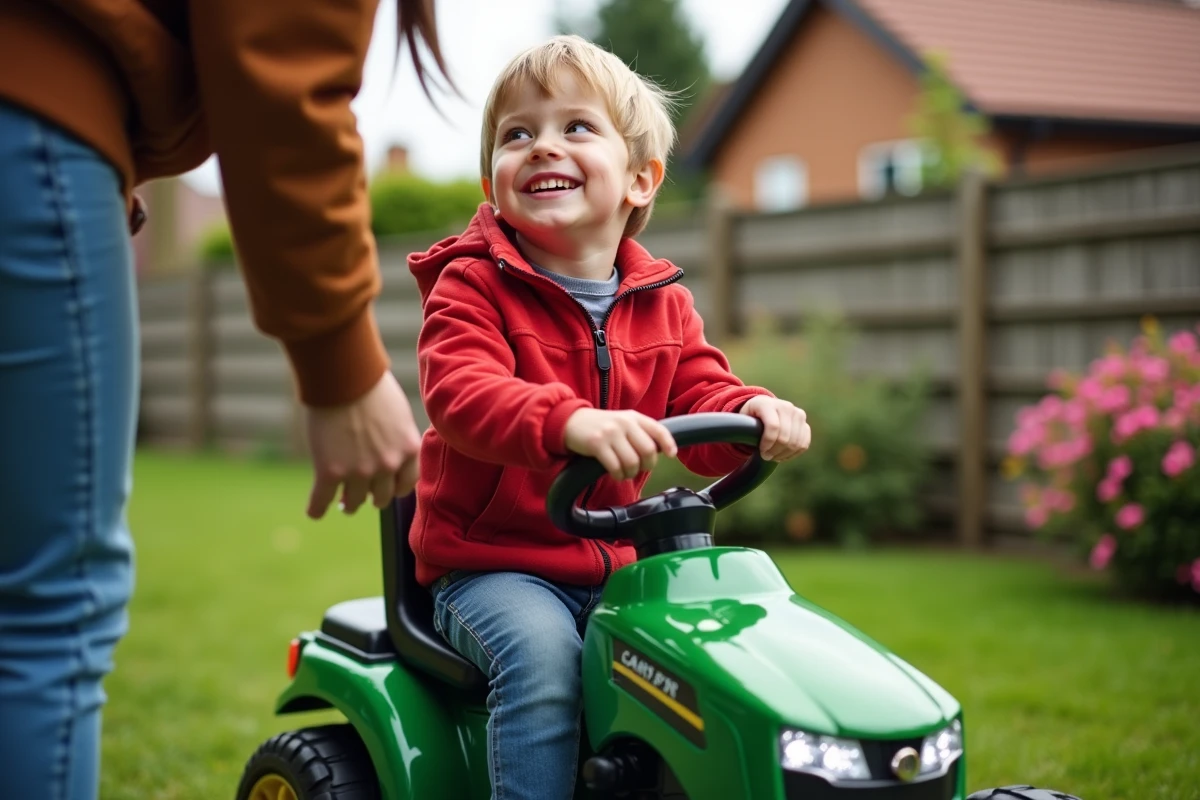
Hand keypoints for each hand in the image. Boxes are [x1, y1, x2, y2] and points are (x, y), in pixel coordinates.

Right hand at [304, 371, 421, 517]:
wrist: (343, 376)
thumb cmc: (371, 386)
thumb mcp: (398, 414)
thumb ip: (398, 438)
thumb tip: (392, 450)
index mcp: (408, 451)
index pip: (406, 485)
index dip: (394, 487)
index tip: (386, 487)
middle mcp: (386, 466)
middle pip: (380, 497)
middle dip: (371, 496)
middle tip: (361, 493)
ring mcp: (358, 472)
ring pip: (353, 503)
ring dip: (347, 503)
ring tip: (342, 501)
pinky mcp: (329, 472)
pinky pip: (321, 501)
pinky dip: (317, 509)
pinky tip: (314, 512)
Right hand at [564, 408, 677, 480]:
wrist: (570, 421)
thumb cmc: (601, 426)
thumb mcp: (622, 422)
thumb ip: (640, 432)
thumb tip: (661, 451)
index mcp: (634, 417)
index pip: (659, 430)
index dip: (668, 444)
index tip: (671, 455)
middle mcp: (624, 423)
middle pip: (648, 450)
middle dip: (647, 465)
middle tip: (639, 469)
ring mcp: (610, 433)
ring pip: (632, 462)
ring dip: (631, 473)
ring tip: (625, 472)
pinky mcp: (597, 444)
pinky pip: (615, 467)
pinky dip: (618, 475)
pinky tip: (615, 474)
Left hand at [740, 396, 810, 461]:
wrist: (763, 410)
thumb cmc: (750, 418)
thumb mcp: (742, 421)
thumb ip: (742, 428)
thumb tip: (745, 439)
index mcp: (767, 404)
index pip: (773, 427)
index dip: (768, 443)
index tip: (761, 452)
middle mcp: (785, 406)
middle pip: (786, 437)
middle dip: (775, 451)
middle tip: (766, 456)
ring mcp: (797, 414)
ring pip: (796, 442)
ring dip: (784, 454)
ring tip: (774, 456)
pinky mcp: (804, 423)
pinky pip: (804, 444)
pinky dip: (794, 453)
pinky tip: (783, 454)